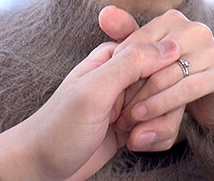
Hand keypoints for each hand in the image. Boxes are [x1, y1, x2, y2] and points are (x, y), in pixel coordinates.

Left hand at [0, 38, 180, 179]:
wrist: (42, 168)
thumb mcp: (94, 91)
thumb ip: (130, 64)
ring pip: (171, 106)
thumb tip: (171, 45)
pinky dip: (156, 139)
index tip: (135, 104)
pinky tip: (135, 144)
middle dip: (159, 109)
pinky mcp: (136, 123)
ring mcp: (132, 100)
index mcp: (114, 57)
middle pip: (170, 82)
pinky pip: (165, 125)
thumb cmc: (59, 128)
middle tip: (129, 122)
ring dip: (158, 126)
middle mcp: (125, 75)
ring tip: (132, 137)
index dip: (157, 82)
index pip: (160, 55)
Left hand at [99, 6, 213, 148]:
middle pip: (154, 58)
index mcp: (173, 20)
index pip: (138, 41)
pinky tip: (145, 118)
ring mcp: (213, 51)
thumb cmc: (164, 83)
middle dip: (132, 86)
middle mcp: (196, 30)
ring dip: (144, 99)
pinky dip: (163, 105)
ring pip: (168, 75)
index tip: (109, 89)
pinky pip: (187, 89)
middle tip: (114, 109)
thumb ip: (124, 35)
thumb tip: (105, 12)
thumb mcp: (141, 59)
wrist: (205, 111)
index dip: (120, 67)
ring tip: (126, 118)